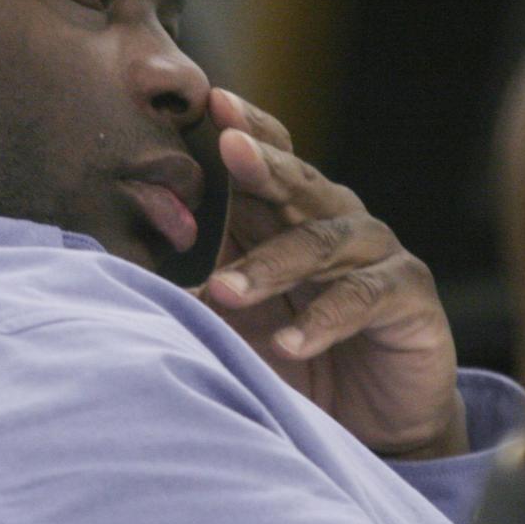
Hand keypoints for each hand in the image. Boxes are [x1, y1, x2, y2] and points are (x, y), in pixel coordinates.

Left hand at [197, 89, 466, 459]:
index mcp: (286, 215)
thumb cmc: (289, 358)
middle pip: (298, 182)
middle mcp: (332, 221)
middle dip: (262, 163)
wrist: (367, 422)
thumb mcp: (232, 321)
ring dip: (272, 266)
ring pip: (321, 243)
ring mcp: (374, 254)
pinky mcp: (407, 296)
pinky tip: (288, 344)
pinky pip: (361, 299)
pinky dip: (322, 321)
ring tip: (227, 291)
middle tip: (229, 147)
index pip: (266, 159)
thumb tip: (117, 277)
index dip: (245, 128)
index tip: (212, 101)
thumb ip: (192, 291)